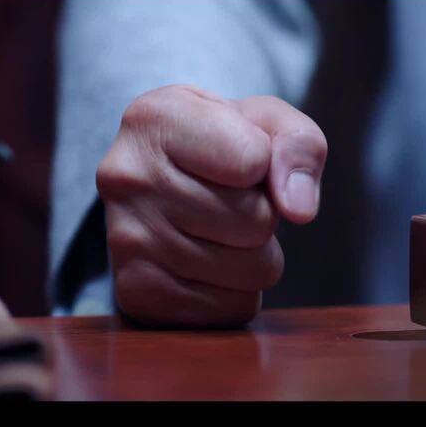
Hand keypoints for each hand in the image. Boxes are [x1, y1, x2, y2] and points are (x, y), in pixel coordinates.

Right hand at [97, 84, 326, 327]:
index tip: (243, 157)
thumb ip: (299, 144)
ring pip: (252, 269)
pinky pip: (234, 308)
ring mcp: (126, 240)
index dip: (267, 163)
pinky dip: (237, 290)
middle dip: (263, 211)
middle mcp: (127, 177)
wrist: (162, 186)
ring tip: (221, 229)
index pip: (252, 160)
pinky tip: (209, 260)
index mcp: (154, 119)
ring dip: (255, 253)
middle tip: (231, 198)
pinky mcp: (138, 294)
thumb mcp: (266, 121)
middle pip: (255, 219)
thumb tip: (299, 208)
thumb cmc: (221, 145)